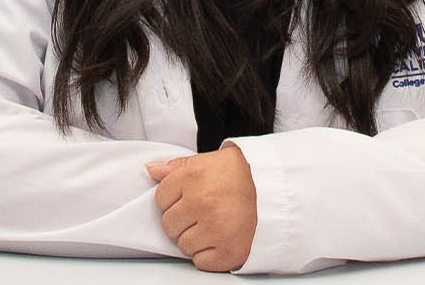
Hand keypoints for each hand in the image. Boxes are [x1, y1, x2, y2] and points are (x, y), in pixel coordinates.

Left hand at [147, 144, 258, 271]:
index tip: (196, 195)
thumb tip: (150, 169)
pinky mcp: (227, 250)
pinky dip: (210, 255)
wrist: (275, 188)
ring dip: (197, 238)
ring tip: (217, 223)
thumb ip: (176, 167)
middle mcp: (202, 201)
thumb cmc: (239, 176)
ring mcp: (214, 227)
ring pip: (183, 245)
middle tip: (208, 210)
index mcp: (193, 176)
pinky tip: (223, 238)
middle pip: (168, 225)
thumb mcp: (207, 162)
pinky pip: (200, 262)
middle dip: (184, 221)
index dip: (176, 200)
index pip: (160, 199)